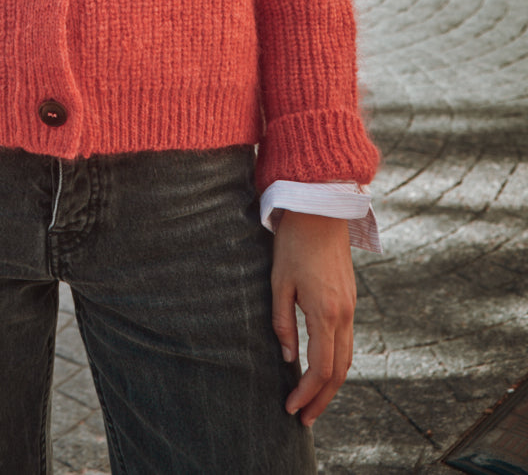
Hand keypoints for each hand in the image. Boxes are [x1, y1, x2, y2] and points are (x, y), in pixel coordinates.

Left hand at [271, 212, 355, 427]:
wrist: (320, 209)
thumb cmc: (294, 242)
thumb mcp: (279, 281)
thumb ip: (283, 322)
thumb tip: (288, 358)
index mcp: (326, 312)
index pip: (321, 368)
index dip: (306, 393)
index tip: (291, 409)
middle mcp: (344, 314)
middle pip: (339, 371)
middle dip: (321, 399)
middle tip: (303, 420)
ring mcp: (350, 306)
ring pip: (347, 358)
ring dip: (331, 385)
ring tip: (312, 403)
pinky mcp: (349, 299)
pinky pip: (347, 341)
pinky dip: (336, 363)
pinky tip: (320, 370)